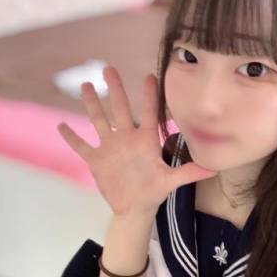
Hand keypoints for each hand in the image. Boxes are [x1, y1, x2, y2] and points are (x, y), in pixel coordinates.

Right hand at [57, 65, 217, 215]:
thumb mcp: (171, 181)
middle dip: (114, 89)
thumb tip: (215, 167)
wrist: (134, 208)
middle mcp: (126, 138)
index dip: (149, 96)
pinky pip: (81, 146)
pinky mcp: (96, 160)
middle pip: (119, 109)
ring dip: (91, 104)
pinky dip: (71, 138)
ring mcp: (109, 147)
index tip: (150, 76)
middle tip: (109, 68)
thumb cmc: (153, 191)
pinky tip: (61, 126)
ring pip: (98, 121)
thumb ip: (190, 172)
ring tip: (86, 86)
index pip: (148, 114)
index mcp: (145, 141)